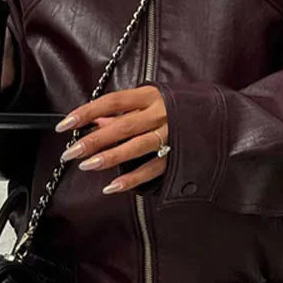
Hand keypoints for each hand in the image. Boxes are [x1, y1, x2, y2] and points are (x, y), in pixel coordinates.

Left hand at [54, 86, 168, 193]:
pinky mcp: (178, 155)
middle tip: (70, 152)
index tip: (65, 124)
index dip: (87, 112)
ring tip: (87, 165)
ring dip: (109, 158)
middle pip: (122, 126)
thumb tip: (95, 121)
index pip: (113, 102)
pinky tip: (112, 186)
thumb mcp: (150, 100)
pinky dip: (132, 179)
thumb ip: (123, 111)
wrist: (217, 116)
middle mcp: (160, 114)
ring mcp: (170, 135)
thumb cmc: (177, 105)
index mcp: (150, 96)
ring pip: (136, 147)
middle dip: (94, 140)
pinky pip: (152, 169)